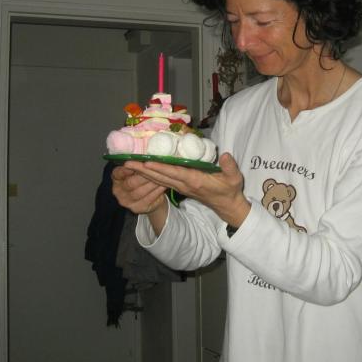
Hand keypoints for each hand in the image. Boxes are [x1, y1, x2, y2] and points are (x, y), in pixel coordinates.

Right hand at [111, 165, 167, 216]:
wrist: (150, 198)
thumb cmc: (143, 178)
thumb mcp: (138, 169)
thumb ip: (138, 163)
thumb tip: (146, 154)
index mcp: (116, 178)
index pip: (118, 173)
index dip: (126, 169)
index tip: (134, 164)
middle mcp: (118, 191)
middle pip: (131, 183)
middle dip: (144, 175)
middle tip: (155, 169)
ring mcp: (127, 202)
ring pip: (140, 192)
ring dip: (152, 183)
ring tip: (163, 176)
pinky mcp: (137, 208)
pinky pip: (148, 199)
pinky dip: (157, 191)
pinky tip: (164, 185)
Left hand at [124, 152, 249, 228]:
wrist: (227, 206)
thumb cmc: (230, 190)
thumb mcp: (234, 178)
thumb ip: (230, 166)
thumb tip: (225, 154)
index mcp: (195, 181)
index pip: (174, 173)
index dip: (160, 167)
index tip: (146, 162)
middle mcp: (184, 184)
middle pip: (160, 176)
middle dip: (144, 169)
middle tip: (127, 162)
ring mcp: (181, 187)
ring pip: (159, 179)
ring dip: (144, 172)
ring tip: (130, 165)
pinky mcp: (181, 187)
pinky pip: (163, 181)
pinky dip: (152, 174)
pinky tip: (143, 169)